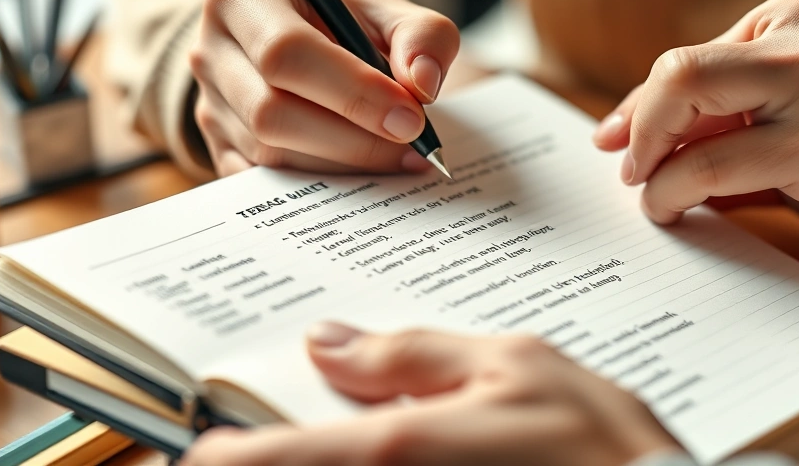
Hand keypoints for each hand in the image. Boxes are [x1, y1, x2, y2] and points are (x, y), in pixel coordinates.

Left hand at [182, 324, 679, 465]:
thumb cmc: (598, 442)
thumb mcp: (511, 364)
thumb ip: (411, 354)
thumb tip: (328, 343)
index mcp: (391, 452)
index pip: (254, 460)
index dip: (213, 447)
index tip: (200, 430)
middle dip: (262, 452)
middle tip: (261, 423)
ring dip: (308, 453)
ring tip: (334, 415)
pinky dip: (358, 462)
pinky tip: (389, 444)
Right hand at [189, 0, 459, 175]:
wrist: (304, 48)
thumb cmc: (344, 25)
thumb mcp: (388, 13)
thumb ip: (422, 36)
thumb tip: (422, 84)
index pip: (287, 53)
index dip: (352, 92)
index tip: (411, 119)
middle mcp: (210, 51)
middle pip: (272, 112)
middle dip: (352, 139)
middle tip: (412, 149)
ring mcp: (208, 106)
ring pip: (269, 154)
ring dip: (342, 165)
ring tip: (396, 159)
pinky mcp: (218, 151)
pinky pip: (264, 185)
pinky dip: (319, 188)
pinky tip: (362, 179)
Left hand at [593, 0, 798, 256]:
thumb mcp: (777, 109)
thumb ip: (711, 113)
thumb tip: (618, 131)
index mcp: (789, 19)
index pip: (684, 61)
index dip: (637, 108)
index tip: (610, 140)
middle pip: (680, 73)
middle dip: (640, 127)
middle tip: (629, 170)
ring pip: (694, 123)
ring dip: (656, 173)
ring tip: (654, 201)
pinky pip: (719, 171)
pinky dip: (680, 193)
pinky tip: (679, 208)